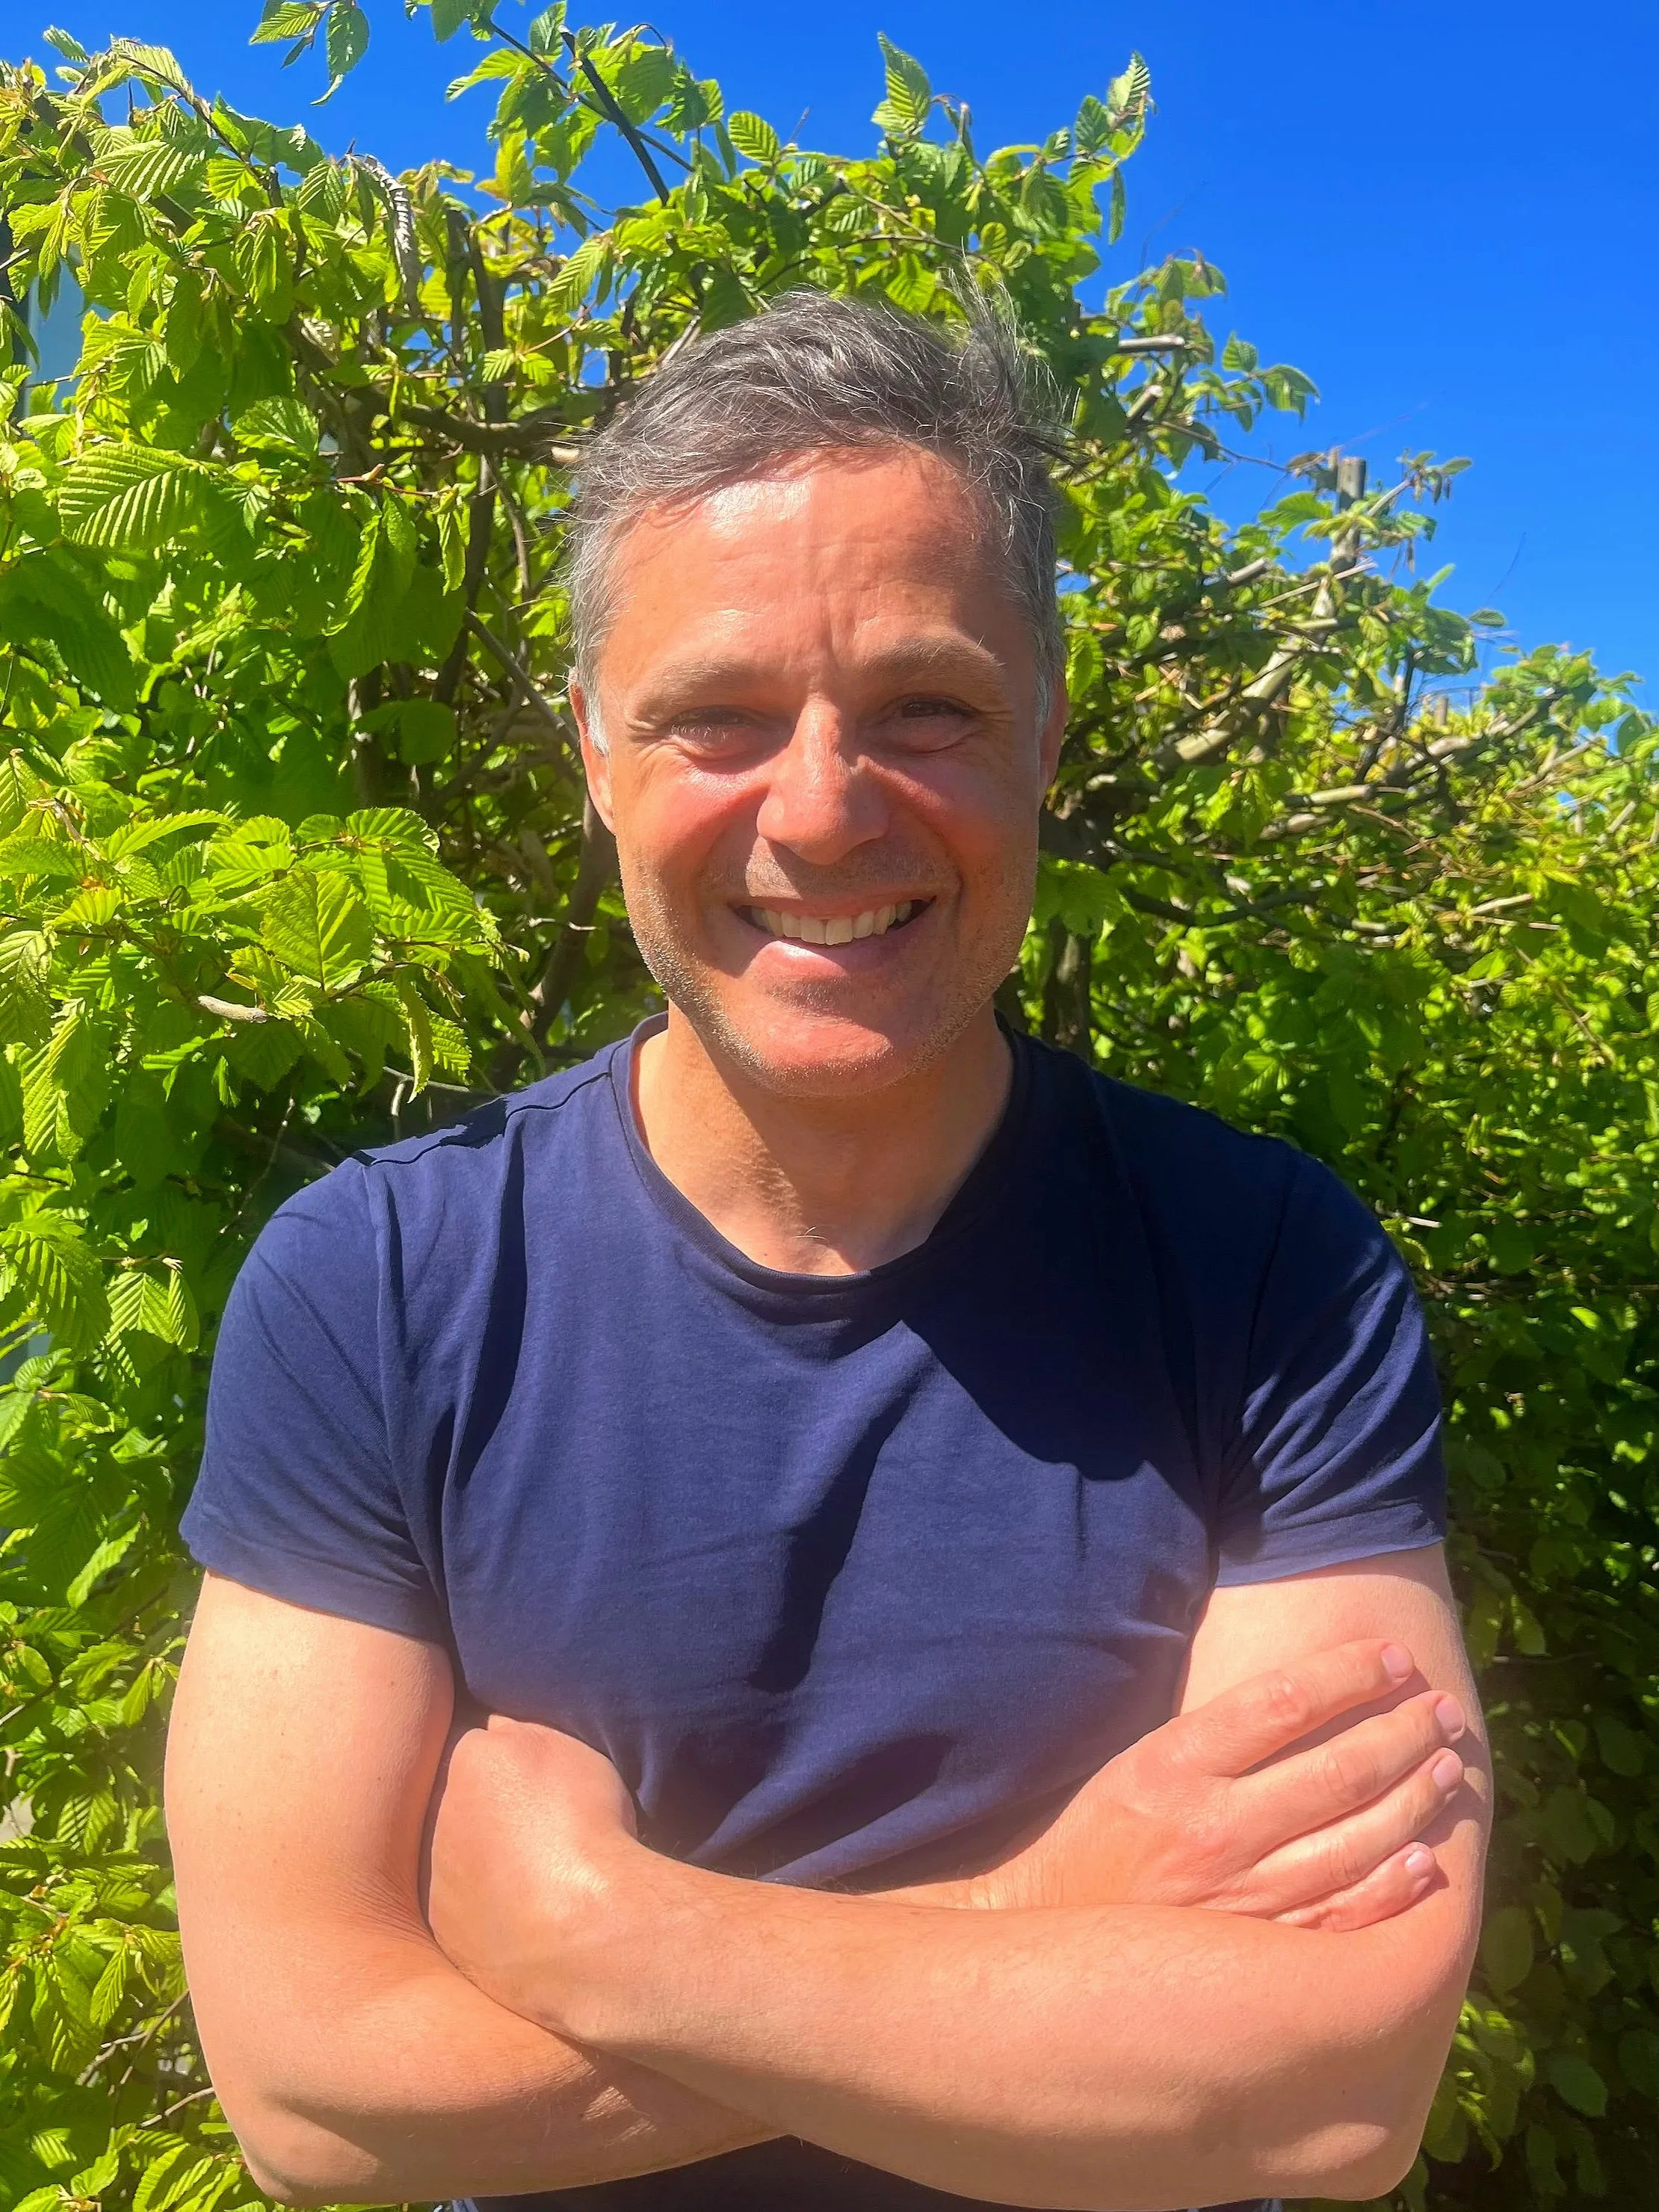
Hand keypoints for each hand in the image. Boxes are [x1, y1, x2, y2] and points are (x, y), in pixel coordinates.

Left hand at [425, 1714, 643, 2029]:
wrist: (584, 1926)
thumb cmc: (586, 1829)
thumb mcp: (568, 1749)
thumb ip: (521, 1731)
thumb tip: (494, 1727)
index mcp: (468, 1760)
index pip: (477, 1744)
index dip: (508, 1761)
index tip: (534, 1781)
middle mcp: (436, 1814)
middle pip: (460, 1801)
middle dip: (486, 1810)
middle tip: (535, 1829)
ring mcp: (435, 1876)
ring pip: (456, 1855)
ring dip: (483, 1862)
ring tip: (535, 1877)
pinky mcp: (444, 1932)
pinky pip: (462, 1909)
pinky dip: (486, 1908)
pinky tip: (524, 1914)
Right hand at [976, 1639, 1466, 1931]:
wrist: (1046, 1939)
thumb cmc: (1101, 1840)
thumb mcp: (1139, 1764)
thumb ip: (1215, 1735)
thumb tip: (1306, 1695)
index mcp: (1175, 1764)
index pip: (1284, 1700)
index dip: (1350, 1673)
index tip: (1394, 1657)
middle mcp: (1213, 1826)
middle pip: (1336, 1768)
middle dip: (1403, 1732)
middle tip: (1444, 1711)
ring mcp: (1240, 1895)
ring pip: (1355, 1840)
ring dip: (1414, 1799)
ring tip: (1449, 1767)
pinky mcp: (1257, 1953)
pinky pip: (1344, 1914)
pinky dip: (1392, 1887)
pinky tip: (1425, 1860)